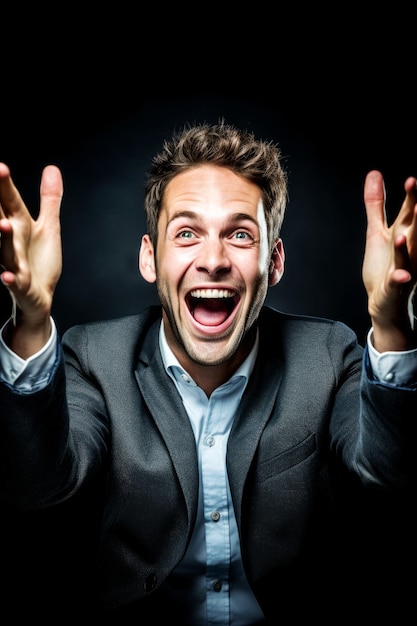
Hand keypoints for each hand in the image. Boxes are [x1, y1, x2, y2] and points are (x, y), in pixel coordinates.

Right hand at [0, 163, 62, 355]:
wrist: (38, 297)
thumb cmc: (39, 261)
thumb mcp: (48, 227)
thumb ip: (49, 199)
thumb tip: (52, 169)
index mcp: (20, 225)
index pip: (10, 201)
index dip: (5, 184)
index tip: (1, 166)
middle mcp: (13, 242)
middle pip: (3, 220)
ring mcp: (14, 263)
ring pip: (6, 249)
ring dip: (4, 238)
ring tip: (3, 224)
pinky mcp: (21, 284)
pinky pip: (14, 281)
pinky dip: (10, 278)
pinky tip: (7, 275)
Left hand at [363, 170, 416, 351]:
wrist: (385, 302)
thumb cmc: (384, 266)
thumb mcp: (377, 232)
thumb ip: (376, 205)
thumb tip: (374, 174)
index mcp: (403, 235)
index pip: (408, 214)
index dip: (411, 198)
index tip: (412, 180)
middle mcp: (407, 250)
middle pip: (412, 231)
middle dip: (416, 216)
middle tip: (416, 202)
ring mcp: (402, 268)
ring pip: (406, 257)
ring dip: (404, 248)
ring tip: (400, 236)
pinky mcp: (393, 286)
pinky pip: (397, 282)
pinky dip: (399, 278)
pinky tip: (401, 275)